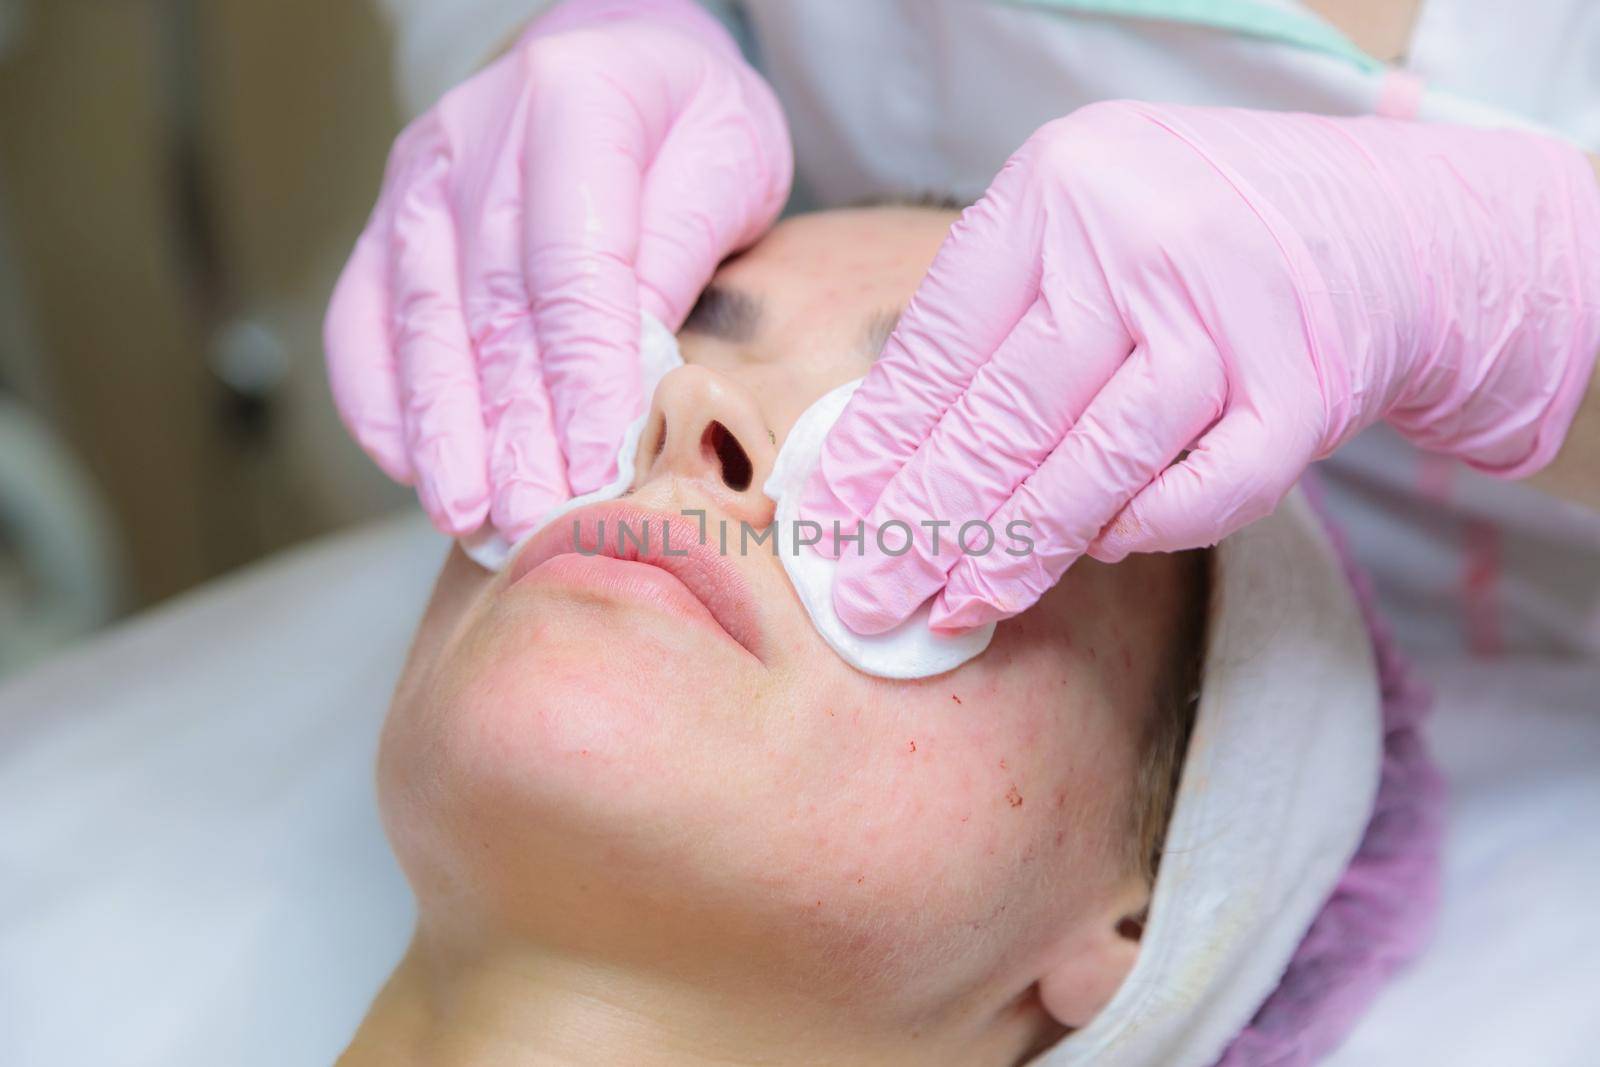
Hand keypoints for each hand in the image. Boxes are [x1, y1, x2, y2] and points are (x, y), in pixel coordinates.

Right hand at [326, 0, 790, 539]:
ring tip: (471, 515)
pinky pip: (362, 320)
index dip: (581, 373)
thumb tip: (633, 372)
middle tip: (537, 517)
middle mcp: (477, 135)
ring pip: (420, 323)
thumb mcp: (727, 162)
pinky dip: (383, 402)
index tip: (598, 462)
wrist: (615, 60)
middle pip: (489, 305)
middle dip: (512, 426)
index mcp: (575, 98)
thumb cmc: (687, 124)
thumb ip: (680, 253)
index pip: (571, 262)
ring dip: (444, 432)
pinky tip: (413, 470)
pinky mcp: (387, 223)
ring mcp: (417, 178)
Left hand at [800, 101, 1599, 632]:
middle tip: (866, 597)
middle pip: (1005, 415)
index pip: (941, 347)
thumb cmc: (1187, 241)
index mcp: (1057, 190)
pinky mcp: (1309, 385)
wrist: (1375, 223)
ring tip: (949, 609)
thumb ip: (991, 328)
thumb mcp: (1076, 237)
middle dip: (922, 524)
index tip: (831, 521)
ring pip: (1095, 463)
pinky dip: (1144, 531)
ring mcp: (1233, 311)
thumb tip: (881, 466)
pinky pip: (1205, 489)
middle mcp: (1140, 239)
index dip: (878, 448)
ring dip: (1014, 552)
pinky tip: (1091, 559)